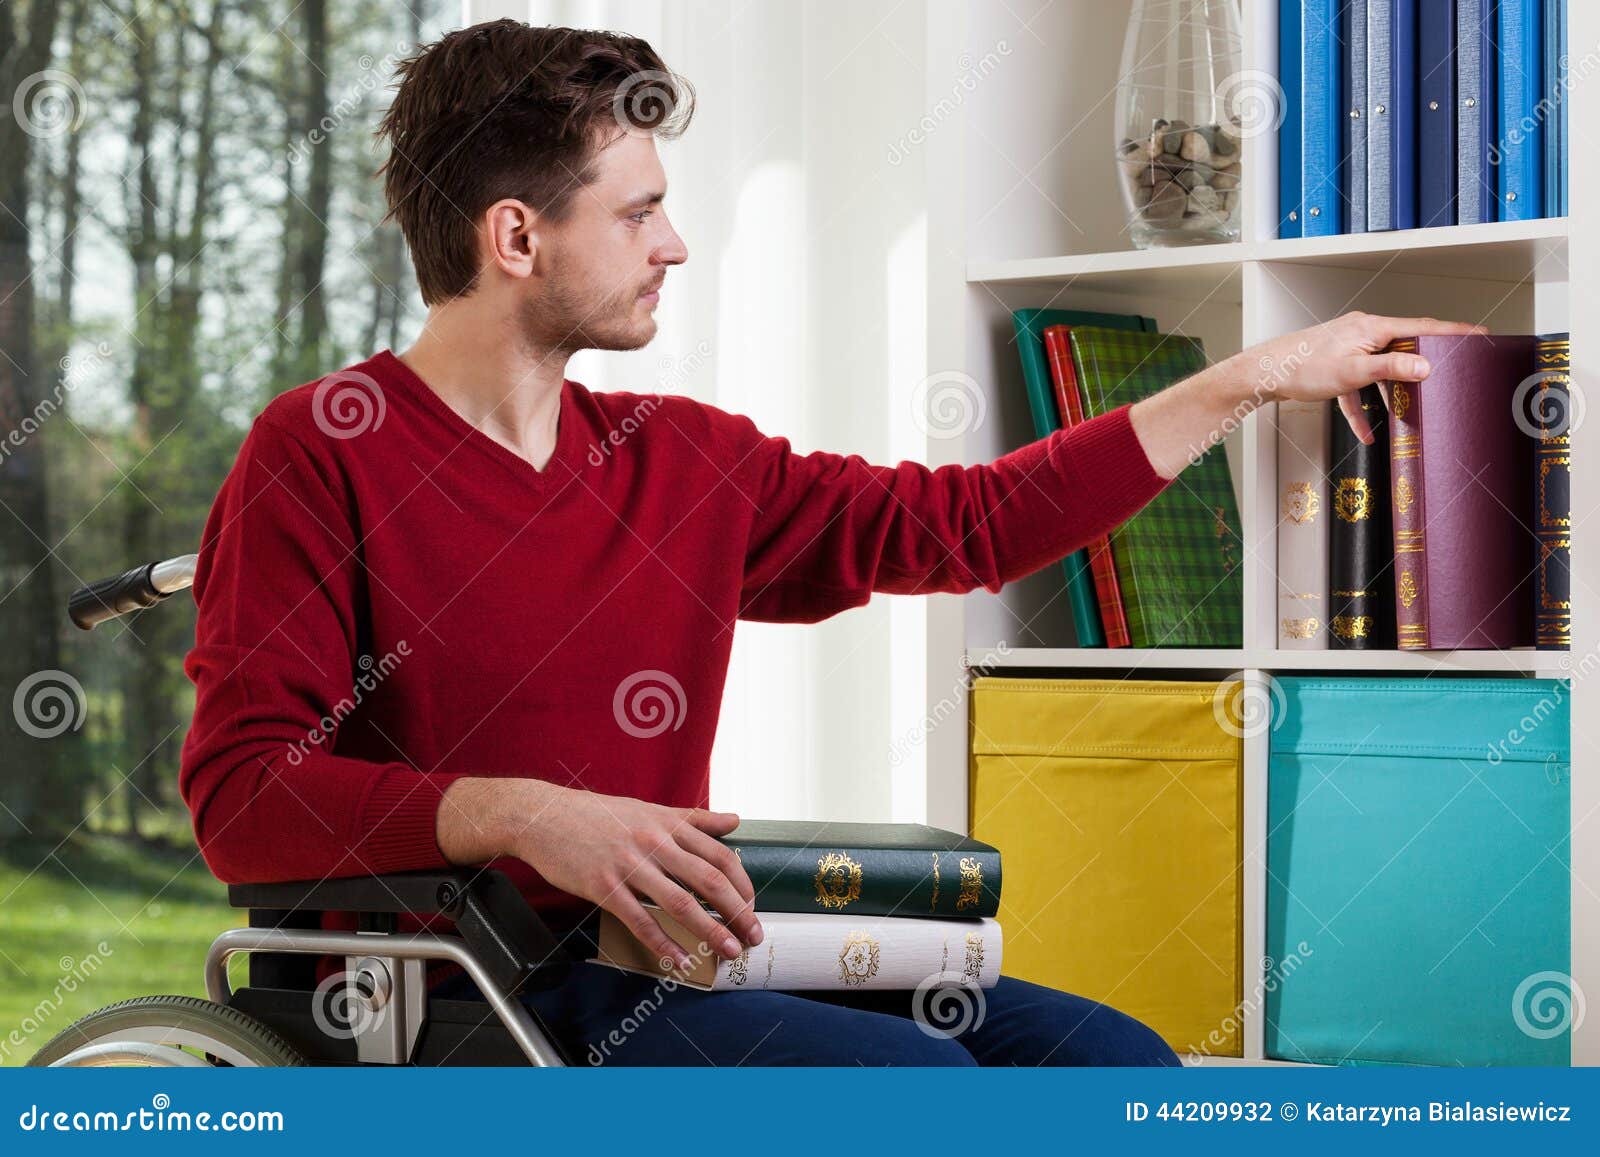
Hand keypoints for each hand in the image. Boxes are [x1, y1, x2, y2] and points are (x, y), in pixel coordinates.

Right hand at [438, 778, 760, 967]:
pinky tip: (679, 960)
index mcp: (667, 824)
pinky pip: (639, 920)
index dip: (743, 883)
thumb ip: (693, 818)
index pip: (720, 855)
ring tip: (729, 951)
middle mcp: (654, 842)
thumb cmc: (597, 814)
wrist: (544, 816)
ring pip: (679, 903)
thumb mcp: (649, 808)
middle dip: (737, 912)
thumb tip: (734, 819)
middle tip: (753, 936)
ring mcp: (629, 865)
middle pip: (709, 880)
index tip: (752, 905)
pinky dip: (662, 944)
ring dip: (710, 931)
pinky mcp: (604, 886)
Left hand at [1243, 311, 1485, 442]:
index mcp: (1372, 329)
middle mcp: (1363, 334)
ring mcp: (1349, 349)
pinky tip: (1367, 435)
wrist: (1263, 373)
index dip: (1453, 333)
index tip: (1480, 336)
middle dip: (1426, 364)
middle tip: (1453, 374)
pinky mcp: (1336, 367)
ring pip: (1381, 371)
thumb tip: (1425, 367)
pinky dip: (1362, 409)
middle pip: (1404, 348)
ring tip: (1414, 410)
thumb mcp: (1352, 373)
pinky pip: (1357, 389)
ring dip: (1394, 393)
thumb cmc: (1302, 368)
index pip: (1422, 328)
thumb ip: (1390, 369)